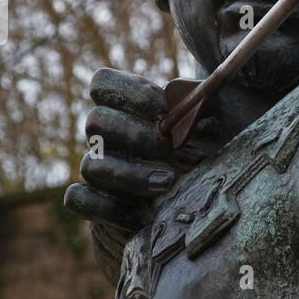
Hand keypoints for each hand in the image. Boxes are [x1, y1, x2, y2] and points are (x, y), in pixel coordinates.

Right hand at [64, 68, 215, 236]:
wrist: (206, 206)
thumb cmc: (211, 153)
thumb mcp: (219, 123)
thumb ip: (207, 102)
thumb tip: (191, 94)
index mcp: (127, 108)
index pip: (103, 83)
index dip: (131, 93)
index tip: (167, 110)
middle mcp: (106, 137)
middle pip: (95, 122)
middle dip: (137, 136)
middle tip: (174, 148)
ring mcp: (99, 171)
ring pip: (92, 165)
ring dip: (132, 175)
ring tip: (170, 183)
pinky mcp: (97, 207)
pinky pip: (79, 201)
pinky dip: (106, 207)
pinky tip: (143, 214)